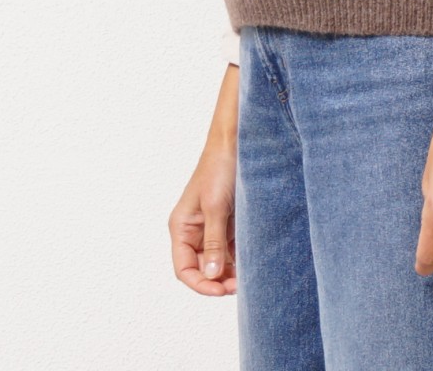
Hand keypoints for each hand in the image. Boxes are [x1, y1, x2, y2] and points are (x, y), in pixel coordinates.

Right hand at [169, 142, 237, 294]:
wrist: (237, 142)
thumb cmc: (220, 169)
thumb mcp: (216, 207)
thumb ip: (213, 242)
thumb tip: (210, 274)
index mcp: (181, 227)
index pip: (184, 268)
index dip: (200, 283)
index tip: (221, 291)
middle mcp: (193, 230)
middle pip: (201, 267)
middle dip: (217, 280)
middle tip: (239, 285)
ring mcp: (211, 226)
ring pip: (217, 260)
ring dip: (229, 271)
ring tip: (247, 276)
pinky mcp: (228, 221)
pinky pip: (230, 248)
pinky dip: (238, 258)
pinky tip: (250, 262)